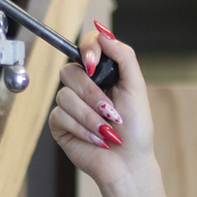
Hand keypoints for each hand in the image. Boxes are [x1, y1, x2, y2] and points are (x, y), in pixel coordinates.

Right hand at [48, 28, 156, 194]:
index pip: (86, 47)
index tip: (95, 64)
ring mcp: (69, 105)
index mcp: (102, 74)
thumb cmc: (136, 128)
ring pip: (64, 96)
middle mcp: (84, 86)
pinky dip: (82, 129)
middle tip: (111, 112)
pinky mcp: (60, 124)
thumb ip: (123, 57)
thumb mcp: (136, 88)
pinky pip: (60, 115)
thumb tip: (103, 33)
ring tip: (107, 131)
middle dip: (92, 95)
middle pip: (70, 71)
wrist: (128, 163)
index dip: (87, 50)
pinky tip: (97, 139)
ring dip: (90, 117)